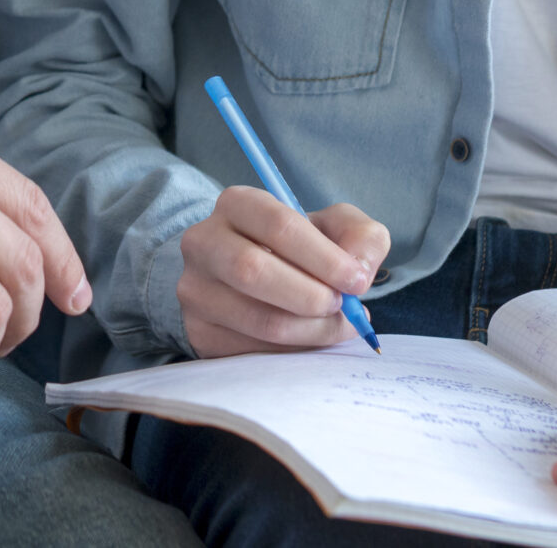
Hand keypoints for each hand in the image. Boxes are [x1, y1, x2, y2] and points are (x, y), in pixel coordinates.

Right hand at [177, 186, 388, 357]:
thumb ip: (361, 235)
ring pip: (258, 319)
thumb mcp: (333, 228)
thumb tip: (359, 270)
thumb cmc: (297, 249)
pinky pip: (253, 351)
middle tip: (343, 307)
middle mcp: (204, 242)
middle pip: (254, 271)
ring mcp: (196, 289)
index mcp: (236, 204)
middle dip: (312, 296)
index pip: (279, 226)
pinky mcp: (199, 331)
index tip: (357, 281)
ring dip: (310, 331)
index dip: (324, 257)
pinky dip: (293, 352)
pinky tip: (308, 339)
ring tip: (335, 325)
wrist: (249, 277)